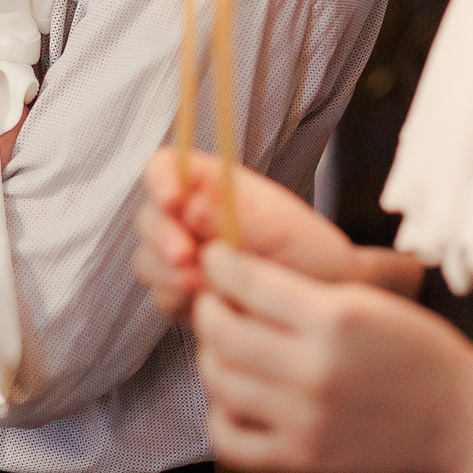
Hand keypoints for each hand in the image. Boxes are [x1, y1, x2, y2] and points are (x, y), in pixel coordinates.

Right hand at [131, 149, 361, 320]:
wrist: (325, 299)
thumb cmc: (309, 252)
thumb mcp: (280, 228)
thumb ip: (233, 216)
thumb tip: (189, 206)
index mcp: (211, 186)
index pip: (165, 167)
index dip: (160, 180)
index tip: (173, 200)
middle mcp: (189, 218)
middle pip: (148, 217)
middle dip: (161, 238)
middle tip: (185, 257)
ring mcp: (183, 256)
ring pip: (147, 261)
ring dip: (168, 274)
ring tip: (205, 287)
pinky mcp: (183, 294)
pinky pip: (162, 297)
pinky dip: (179, 301)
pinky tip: (210, 304)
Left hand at [193, 243, 472, 472]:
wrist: (461, 418)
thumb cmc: (418, 351)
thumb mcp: (368, 301)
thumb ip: (304, 292)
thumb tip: (238, 276)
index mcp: (335, 318)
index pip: (247, 283)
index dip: (219, 265)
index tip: (215, 259)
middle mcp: (315, 369)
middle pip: (222, 333)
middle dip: (207, 309)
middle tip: (214, 302)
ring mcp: (306, 419)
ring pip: (220, 382)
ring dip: (211, 358)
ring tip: (225, 347)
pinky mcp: (303, 459)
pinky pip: (231, 441)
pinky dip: (220, 417)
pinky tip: (236, 399)